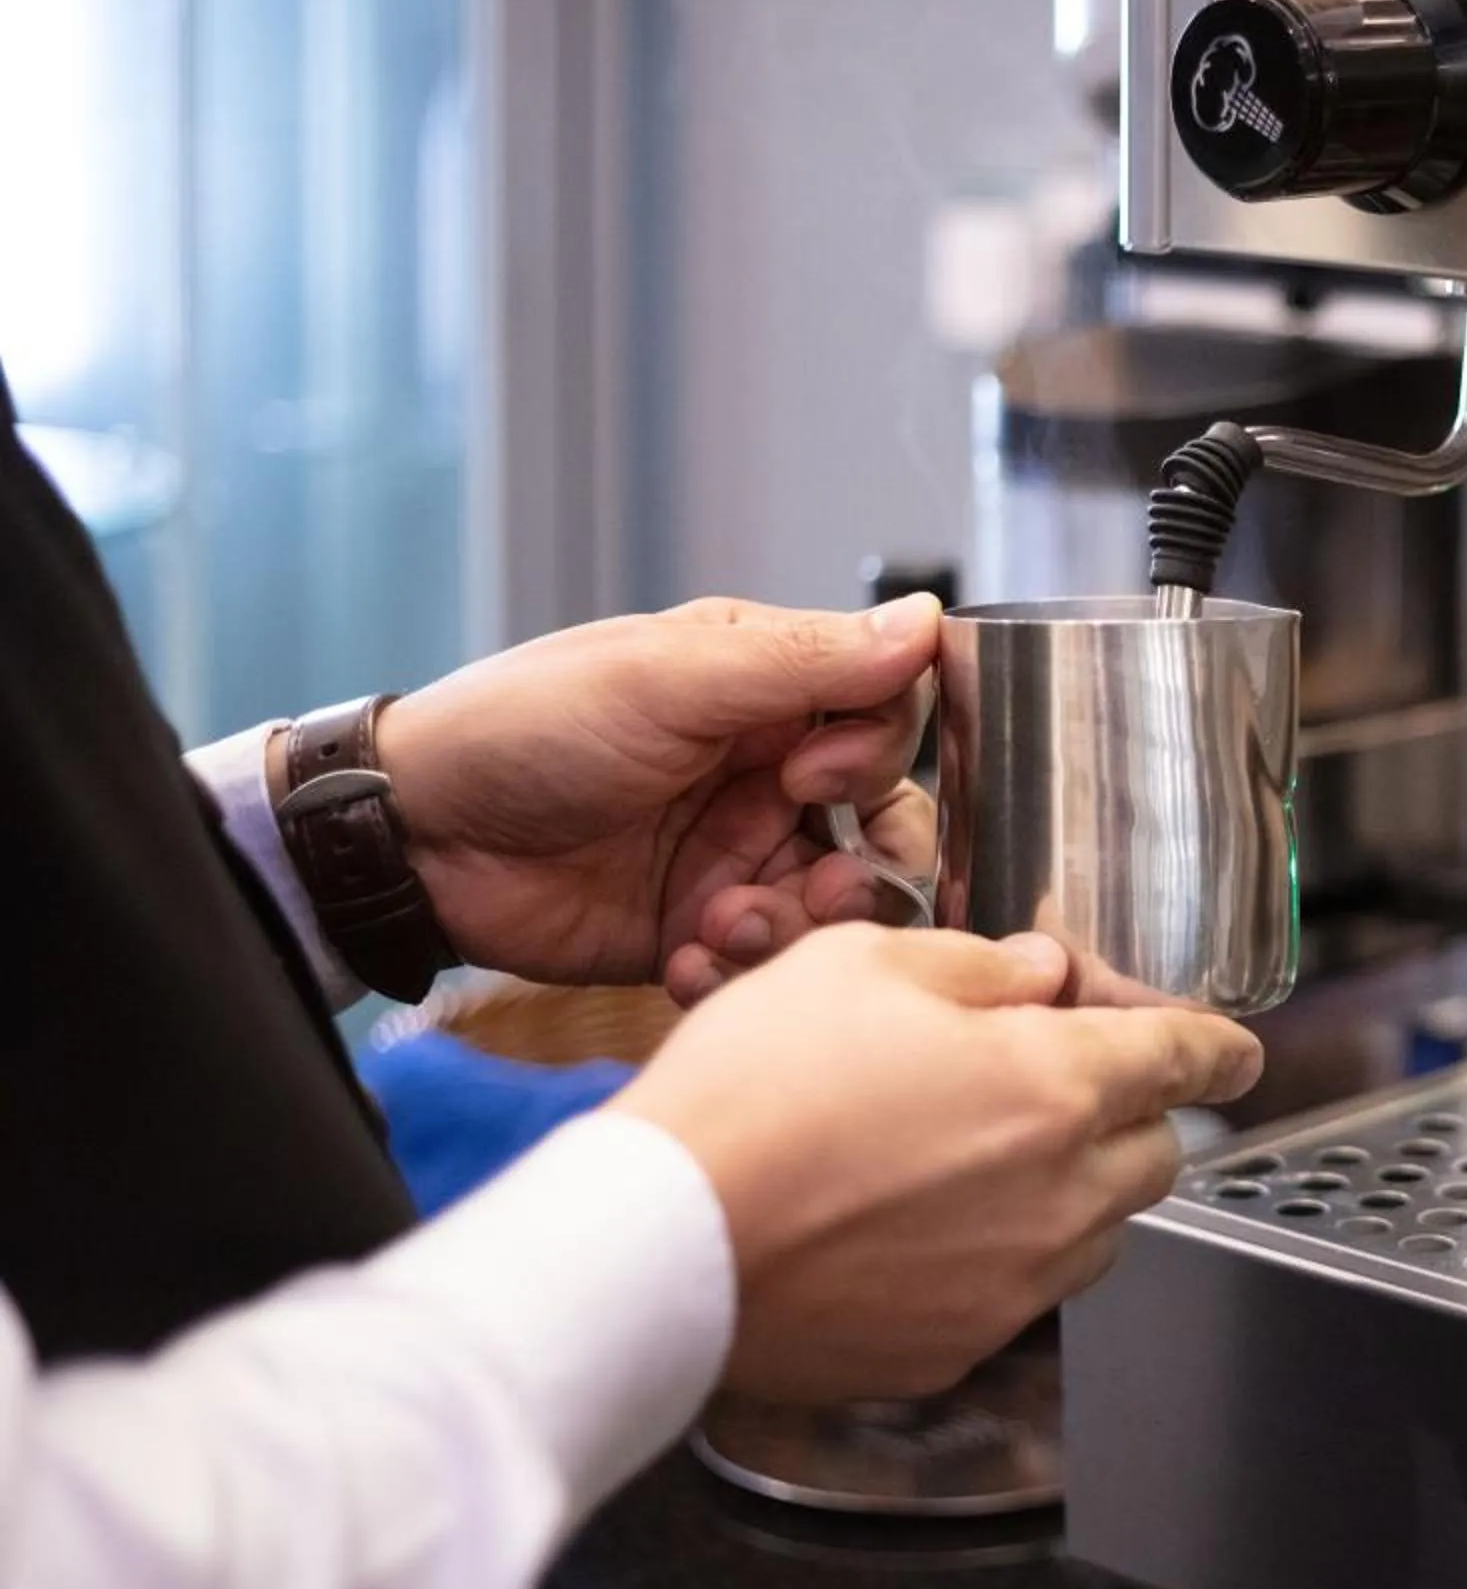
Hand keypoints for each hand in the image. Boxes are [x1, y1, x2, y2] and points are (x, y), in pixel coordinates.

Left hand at [373, 596, 941, 996]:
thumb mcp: (669, 680)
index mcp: (764, 692)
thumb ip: (805, 662)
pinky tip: (686, 959)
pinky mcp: (702, 931)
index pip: (886, 717)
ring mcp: (736, 856)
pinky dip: (742, 969)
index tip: (812, 780)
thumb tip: (931, 619)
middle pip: (886, 824)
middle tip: (811, 884)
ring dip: (800, 927)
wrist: (414, 839)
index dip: (875, 757)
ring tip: (726, 928)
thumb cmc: (527, 729)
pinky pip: (770, 961)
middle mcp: (764, 773)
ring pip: (839, 904)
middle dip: (866, 867)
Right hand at [614, 925, 1263, 1401]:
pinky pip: (1017, 1299)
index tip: (1235, 1052)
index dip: (1219, 1048)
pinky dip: (996, 1262)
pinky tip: (917, 1231)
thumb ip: (974, 966)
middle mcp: (1058, 1196)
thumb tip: (1036, 975)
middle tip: (1060, 1090)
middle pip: (1156, 1157)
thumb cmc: (751, 1094)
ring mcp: (1014, 1285)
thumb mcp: (859, 965)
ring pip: (1095, 1236)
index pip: (1186, 1061)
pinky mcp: (956, 1349)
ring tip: (972, 1162)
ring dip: (1067, 1195)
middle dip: (1130, 1119)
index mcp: (1056, 1087)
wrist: (661, 1242)